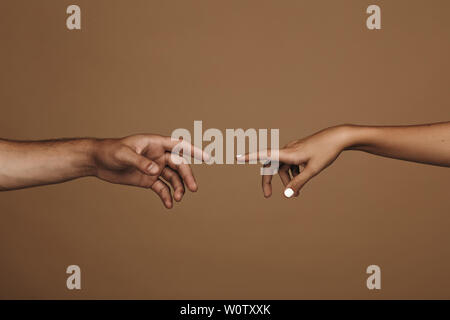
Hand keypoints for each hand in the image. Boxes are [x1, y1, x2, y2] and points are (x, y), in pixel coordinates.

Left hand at [92, 134, 208, 207]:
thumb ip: (140, 161)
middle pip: (179, 165)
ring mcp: (154, 167)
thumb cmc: (110, 151)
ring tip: (178, 199)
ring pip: (173, 178)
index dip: (194, 151)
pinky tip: (169, 204)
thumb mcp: (123, 155)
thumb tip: (155, 169)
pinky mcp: (148, 179)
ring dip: (178, 188)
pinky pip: (162, 188)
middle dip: (187, 177)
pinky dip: (166, 196)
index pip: (179, 146)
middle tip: (192, 189)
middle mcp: (158, 155)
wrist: (98, 161)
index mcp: (155, 143)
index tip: (207, 158)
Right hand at [237, 125, 350, 197]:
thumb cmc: (326, 152)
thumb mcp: (313, 170)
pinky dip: (294, 173)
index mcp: (288, 153)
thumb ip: (299, 182)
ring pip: (284, 167)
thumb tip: (287, 195)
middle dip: (269, 180)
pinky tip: (304, 178)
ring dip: (287, 180)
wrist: (339, 137)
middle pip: (272, 166)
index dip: (250, 157)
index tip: (237, 157)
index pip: (265, 155)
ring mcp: (293, 149)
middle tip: (268, 196)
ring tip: (298, 193)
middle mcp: (288, 150)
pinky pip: (291, 164)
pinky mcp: (299, 150)